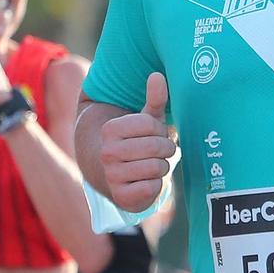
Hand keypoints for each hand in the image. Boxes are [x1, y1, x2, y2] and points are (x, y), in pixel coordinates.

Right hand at [100, 73, 174, 211]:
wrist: (115, 177)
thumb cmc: (136, 144)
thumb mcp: (145, 121)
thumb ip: (154, 99)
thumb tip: (157, 75)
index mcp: (110, 129)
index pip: (150, 124)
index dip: (160, 130)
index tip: (155, 134)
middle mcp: (107, 152)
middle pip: (156, 146)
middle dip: (165, 149)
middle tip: (158, 152)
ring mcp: (111, 176)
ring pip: (157, 167)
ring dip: (162, 167)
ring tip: (152, 165)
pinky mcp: (120, 197)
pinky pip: (153, 188)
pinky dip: (156, 185)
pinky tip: (146, 181)